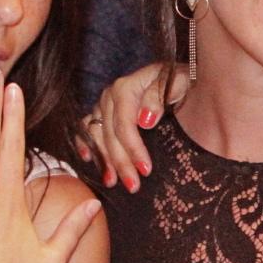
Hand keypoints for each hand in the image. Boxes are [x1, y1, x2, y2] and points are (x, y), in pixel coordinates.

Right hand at [75, 62, 189, 192]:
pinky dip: (84, 144)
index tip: (146, 170)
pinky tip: (87, 159)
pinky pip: (85, 128)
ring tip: (112, 182)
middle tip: (133, 186)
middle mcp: (109, 95)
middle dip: (121, 163)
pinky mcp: (99, 111)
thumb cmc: (178, 81)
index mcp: (126, 88)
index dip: (134, 149)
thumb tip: (146, 120)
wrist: (174, 75)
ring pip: (97, 135)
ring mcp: (102, 104)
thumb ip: (159, 97)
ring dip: (103, 160)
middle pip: (110, 134)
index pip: (125, 125)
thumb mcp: (178, 83)